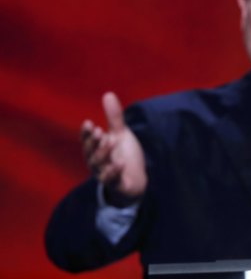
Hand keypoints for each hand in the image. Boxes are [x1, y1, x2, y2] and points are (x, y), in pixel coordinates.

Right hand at [81, 92, 146, 206]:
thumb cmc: (124, 155)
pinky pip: (112, 180)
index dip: (86, 134)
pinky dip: (115, 172)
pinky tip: (120, 162)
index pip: (87, 141)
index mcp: (96, 150)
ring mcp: (105, 175)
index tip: (89, 122)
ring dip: (103, 153)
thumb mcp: (120, 135)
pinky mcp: (117, 185)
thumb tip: (108, 94)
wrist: (136, 180)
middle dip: (93, 142)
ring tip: (111, 140)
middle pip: (90, 153)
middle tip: (100, 131)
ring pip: (99, 166)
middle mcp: (96, 163)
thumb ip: (114, 118)